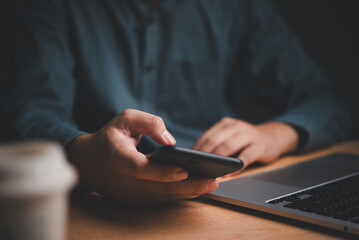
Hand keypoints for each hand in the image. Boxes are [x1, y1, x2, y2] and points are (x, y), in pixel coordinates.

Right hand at [66, 109, 217, 205]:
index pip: (140, 169)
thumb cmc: (110, 137)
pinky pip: (158, 200)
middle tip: (212, 181)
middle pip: (157, 188)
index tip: (184, 171)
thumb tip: (169, 140)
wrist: (88, 162)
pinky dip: (177, 195)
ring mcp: (127, 194)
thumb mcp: (125, 119)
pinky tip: (195, 189)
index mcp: (118, 157)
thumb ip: (147, 122)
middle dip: (187, 186)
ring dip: (186, 193)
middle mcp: (122, 180)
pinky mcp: (132, 200)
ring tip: (210, 184)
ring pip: (160, 197)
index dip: (162, 172)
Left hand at [193, 118, 298, 168]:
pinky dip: (236, 165)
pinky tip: (228, 174)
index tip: (188, 160)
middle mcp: (236, 127)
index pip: (207, 136)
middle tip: (196, 166)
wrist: (273, 137)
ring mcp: (249, 135)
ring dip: (218, 159)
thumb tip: (196, 159)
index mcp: (226, 124)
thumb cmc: (246, 141)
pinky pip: (246, 156)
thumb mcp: (231, 137)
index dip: (197, 149)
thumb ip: (217, 144)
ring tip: (210, 169)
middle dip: (205, 154)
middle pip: (216, 140)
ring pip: (229, 145)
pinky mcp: (260, 146)